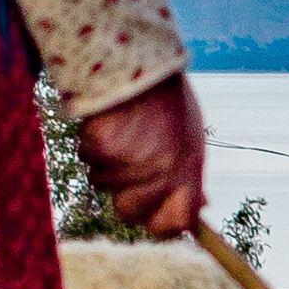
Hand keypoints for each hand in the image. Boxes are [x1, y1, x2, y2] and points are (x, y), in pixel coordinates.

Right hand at [76, 72, 208, 237]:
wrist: (140, 63)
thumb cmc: (167, 103)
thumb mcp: (189, 138)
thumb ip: (190, 176)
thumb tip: (200, 208)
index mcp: (188, 170)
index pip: (176, 222)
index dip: (162, 225)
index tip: (155, 219)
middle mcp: (161, 173)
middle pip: (128, 213)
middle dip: (124, 194)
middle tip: (129, 166)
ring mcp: (129, 163)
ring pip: (102, 183)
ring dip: (107, 162)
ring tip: (124, 130)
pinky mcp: (102, 148)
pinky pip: (88, 157)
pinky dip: (93, 142)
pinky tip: (110, 121)